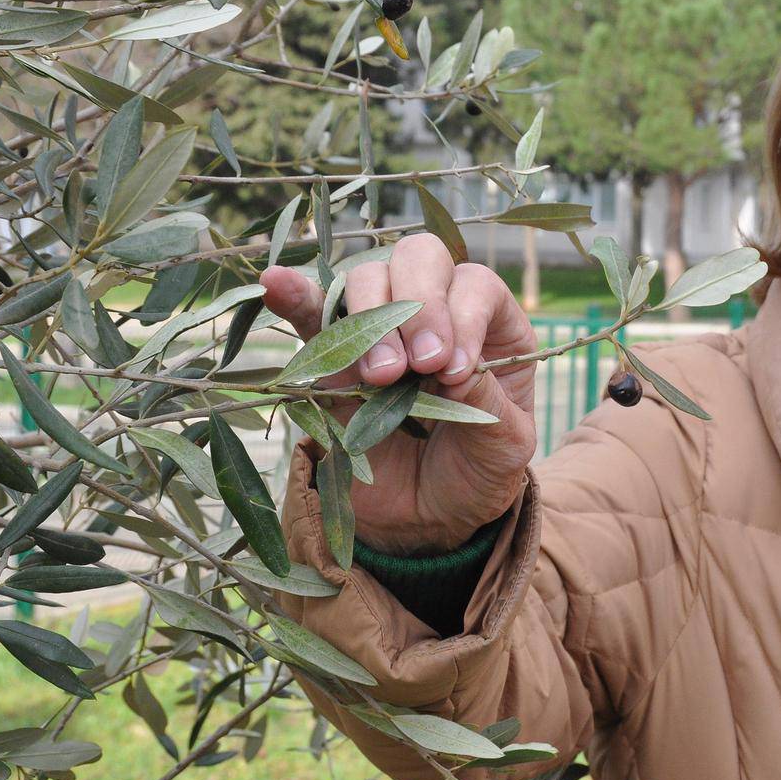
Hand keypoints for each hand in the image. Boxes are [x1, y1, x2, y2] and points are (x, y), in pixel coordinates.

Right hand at [260, 234, 538, 554]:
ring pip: (368, 280)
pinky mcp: (333, 356)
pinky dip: (294, 297)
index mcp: (491, 323)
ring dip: (370, 318)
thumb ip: (490, 406)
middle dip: (417, 305)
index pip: (475, 285)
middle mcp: (436, 309)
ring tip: (380, 377)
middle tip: (419, 367)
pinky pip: (311, 313)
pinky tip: (274, 285)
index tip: (456, 369)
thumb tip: (456, 371)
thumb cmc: (478, 472)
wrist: (428, 519)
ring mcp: (381, 327)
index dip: (464, 316)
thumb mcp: (505, 448)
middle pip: (420, 260)